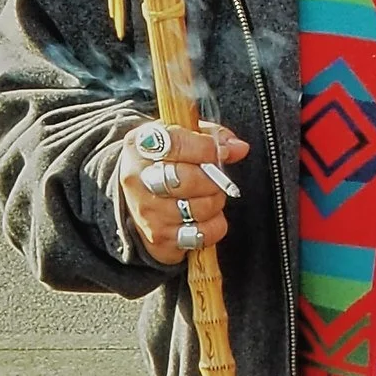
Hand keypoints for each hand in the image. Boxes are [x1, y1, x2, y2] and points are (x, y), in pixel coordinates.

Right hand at [119, 119, 249, 265]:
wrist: (137, 192)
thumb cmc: (167, 159)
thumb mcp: (185, 135)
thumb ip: (213, 137)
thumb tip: (239, 148)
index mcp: (141, 145)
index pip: (177, 145)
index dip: (207, 149)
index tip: (222, 153)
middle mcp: (137, 180)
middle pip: (189, 180)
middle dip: (213, 179)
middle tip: (216, 179)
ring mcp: (146, 213)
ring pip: (199, 209)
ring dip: (215, 202)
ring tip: (208, 196)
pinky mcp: (158, 240)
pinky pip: (202, 236)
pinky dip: (213, 227)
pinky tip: (203, 217)